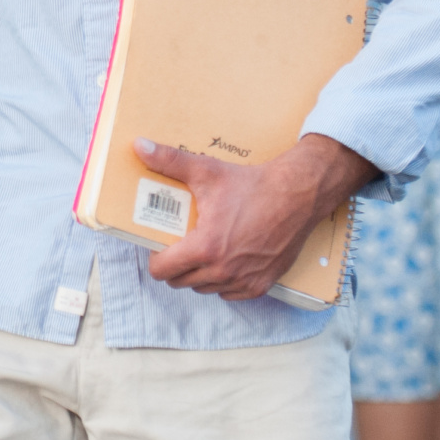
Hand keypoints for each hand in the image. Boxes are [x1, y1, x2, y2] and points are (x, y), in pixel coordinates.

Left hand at [141, 134, 372, 301]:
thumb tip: (140, 146)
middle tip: (181, 244)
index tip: (160, 245)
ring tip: (203, 250)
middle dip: (176, 265)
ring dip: (199, 275)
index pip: (162, 271)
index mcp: (205, 248)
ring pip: (205, 289)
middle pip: (180, 282)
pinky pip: (230, 293)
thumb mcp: (207, 171)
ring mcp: (244, 281)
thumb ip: (169, 161)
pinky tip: (226, 260)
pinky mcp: (262, 285)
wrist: (298, 195)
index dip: (156, 258)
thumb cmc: (252, 185)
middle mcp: (223, 271)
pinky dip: (224, 282)